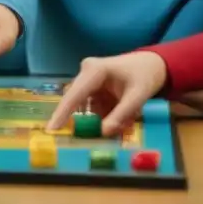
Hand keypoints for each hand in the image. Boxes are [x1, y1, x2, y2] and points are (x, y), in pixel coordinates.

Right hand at [47, 52, 167, 136]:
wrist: (151, 64)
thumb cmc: (145, 76)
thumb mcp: (137, 97)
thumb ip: (120, 114)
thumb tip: (103, 133)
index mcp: (95, 70)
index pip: (74, 95)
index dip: (62, 113)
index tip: (51, 129)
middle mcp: (86, 72)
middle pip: (76, 101)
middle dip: (85, 121)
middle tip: (86, 139)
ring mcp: (87, 79)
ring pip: (84, 106)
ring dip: (97, 119)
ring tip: (120, 121)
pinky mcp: (92, 87)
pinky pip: (91, 107)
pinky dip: (102, 115)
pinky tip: (119, 116)